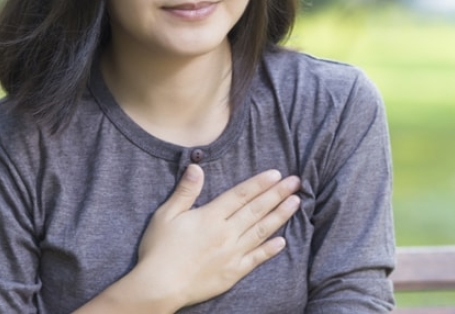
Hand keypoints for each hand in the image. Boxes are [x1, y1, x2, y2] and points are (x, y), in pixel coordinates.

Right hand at [135, 164, 300, 309]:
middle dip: (277, 194)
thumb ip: (185, 191)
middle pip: (256, 209)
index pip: (241, 195)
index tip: (276, 173)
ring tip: (296, 203)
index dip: (260, 183)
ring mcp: (231, 254)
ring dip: (280, 216)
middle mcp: (226, 233)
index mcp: (210, 216)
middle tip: (295, 182)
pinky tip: (282, 242)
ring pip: (261, 231)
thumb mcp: (166, 215)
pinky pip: (256, 259)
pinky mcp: (232, 273)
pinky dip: (269, 250)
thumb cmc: (159, 249)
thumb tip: (196, 167)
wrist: (159, 287)